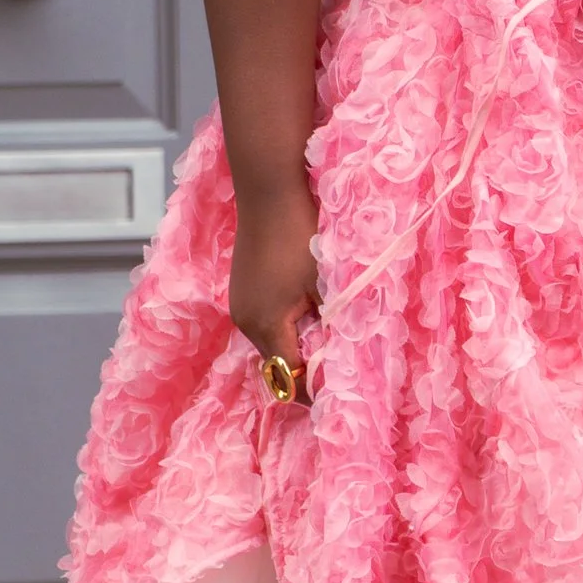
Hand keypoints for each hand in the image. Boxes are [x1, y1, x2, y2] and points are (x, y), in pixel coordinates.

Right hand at [229, 189, 321, 380]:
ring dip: (296, 345)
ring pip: (271, 343)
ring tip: (327, 334)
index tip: (338, 390)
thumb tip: (343, 356)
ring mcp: (239, 306)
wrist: (269, 192)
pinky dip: (286, 326)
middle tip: (338, 365)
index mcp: (265, 326)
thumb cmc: (301, 235)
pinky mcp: (241, 291)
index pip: (288, 377)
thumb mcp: (325, 283)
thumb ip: (332, 325)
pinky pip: (265, 323)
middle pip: (277, 364)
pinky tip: (307, 309)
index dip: (313, 388)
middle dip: (306, 368)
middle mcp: (245, 322)